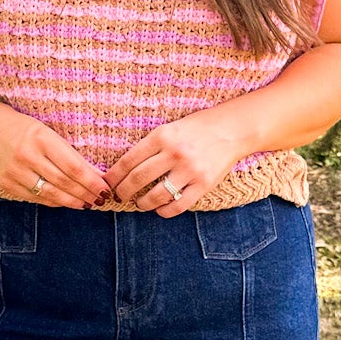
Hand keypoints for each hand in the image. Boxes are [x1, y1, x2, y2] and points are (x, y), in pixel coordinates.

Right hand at [0, 102, 108, 208]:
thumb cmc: (28, 131)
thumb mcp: (51, 135)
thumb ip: (73, 156)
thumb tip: (97, 177)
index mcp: (42, 139)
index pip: (73, 167)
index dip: (91, 182)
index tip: (105, 189)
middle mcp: (27, 156)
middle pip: (63, 182)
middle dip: (85, 194)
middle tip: (99, 200)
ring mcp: (15, 172)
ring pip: (51, 194)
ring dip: (72, 201)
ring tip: (86, 204)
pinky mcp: (7, 184)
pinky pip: (36, 198)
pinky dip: (54, 202)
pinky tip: (66, 202)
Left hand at [105, 108, 249, 215]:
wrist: (232, 129)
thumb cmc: (197, 128)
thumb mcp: (170, 128)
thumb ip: (151, 145)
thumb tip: (126, 168)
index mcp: (162, 136)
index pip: (129, 160)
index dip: (114, 175)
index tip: (108, 183)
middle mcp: (174, 153)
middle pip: (138, 179)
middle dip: (123, 192)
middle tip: (119, 196)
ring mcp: (190, 170)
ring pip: (156, 196)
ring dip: (142, 203)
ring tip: (140, 203)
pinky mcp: (204, 184)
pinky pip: (178, 206)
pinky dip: (164, 211)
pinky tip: (160, 209)